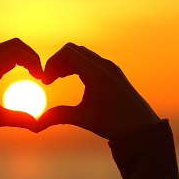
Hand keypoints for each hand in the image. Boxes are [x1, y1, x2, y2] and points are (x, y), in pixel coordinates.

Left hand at [0, 38, 42, 131]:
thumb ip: (17, 119)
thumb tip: (37, 125)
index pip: (16, 53)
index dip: (33, 62)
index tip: (40, 77)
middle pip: (15, 44)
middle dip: (31, 56)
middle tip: (38, 73)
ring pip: (7, 45)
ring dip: (22, 55)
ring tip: (31, 72)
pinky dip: (12, 56)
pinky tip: (18, 71)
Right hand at [38, 43, 159, 139]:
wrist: (143, 128)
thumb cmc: (114, 123)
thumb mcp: (83, 118)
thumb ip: (57, 116)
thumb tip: (35, 125)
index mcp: (96, 73)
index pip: (68, 52)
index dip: (51, 63)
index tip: (45, 81)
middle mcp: (104, 65)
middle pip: (74, 50)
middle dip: (57, 62)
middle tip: (49, 80)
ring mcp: (111, 67)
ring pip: (83, 54)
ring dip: (68, 63)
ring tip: (58, 79)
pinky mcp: (115, 73)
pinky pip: (92, 60)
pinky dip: (79, 65)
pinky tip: (74, 80)